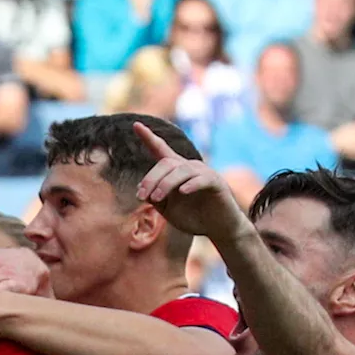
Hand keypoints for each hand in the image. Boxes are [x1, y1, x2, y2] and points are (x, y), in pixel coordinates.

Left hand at [133, 122, 252, 244]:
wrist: (218, 229)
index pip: (161, 150)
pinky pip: (202, 179)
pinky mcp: (216, 183)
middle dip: (151, 178)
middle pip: (166, 162)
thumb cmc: (193, 217)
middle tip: (141, 195)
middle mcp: (189, 167)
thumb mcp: (168, 209)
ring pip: (181, 170)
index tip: (136, 125)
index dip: (148, 137)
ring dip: (165, 184)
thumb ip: (155, 198)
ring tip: (156, 198)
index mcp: (175, 171)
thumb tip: (142, 190)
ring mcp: (203, 173)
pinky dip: (191, 184)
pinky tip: (183, 192)